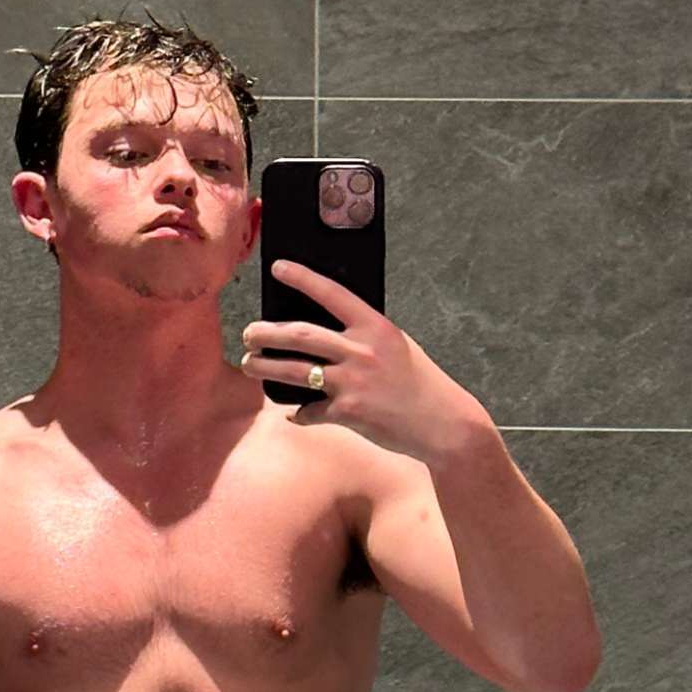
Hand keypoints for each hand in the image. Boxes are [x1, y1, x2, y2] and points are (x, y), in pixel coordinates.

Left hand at [240, 257, 487, 461]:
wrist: (442, 423)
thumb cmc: (420, 383)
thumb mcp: (398, 345)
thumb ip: (366, 335)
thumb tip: (332, 328)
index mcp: (375, 327)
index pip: (333, 294)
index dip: (303, 279)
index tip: (279, 268)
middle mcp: (362, 351)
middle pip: (302, 334)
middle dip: (267, 332)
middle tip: (249, 332)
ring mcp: (353, 382)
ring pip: (296, 371)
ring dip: (266, 367)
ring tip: (249, 363)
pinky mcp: (348, 412)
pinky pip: (311, 411)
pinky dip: (299, 413)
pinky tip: (293, 413)